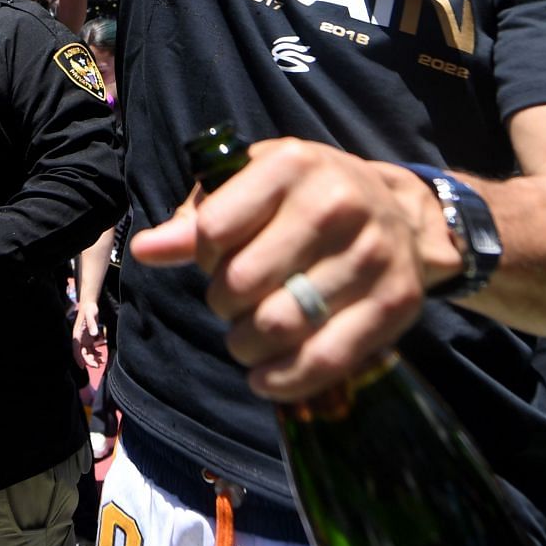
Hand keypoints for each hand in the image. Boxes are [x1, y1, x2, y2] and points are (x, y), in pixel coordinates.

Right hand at [72, 300, 106, 368]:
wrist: (89, 305)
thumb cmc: (89, 310)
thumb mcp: (91, 315)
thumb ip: (92, 324)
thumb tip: (94, 334)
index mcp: (77, 335)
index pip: (76, 350)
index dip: (79, 359)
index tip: (83, 367)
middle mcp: (79, 339)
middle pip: (82, 354)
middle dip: (89, 361)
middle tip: (98, 365)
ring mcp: (84, 340)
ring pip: (87, 353)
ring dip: (93, 359)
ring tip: (102, 361)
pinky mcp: (89, 339)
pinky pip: (91, 350)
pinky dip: (96, 354)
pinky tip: (101, 356)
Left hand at [131, 138, 454, 400]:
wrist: (399, 211)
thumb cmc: (307, 197)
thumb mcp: (254, 185)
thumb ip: (198, 217)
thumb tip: (146, 250)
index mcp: (293, 164)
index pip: (214, 229)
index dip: (203, 256)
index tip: (215, 259)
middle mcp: (336, 204)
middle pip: (242, 283)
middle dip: (223, 304)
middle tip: (231, 303)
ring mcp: (371, 255)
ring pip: (279, 326)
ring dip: (247, 345)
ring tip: (248, 336)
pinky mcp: (396, 303)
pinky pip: (325, 360)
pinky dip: (284, 380)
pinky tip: (266, 377)